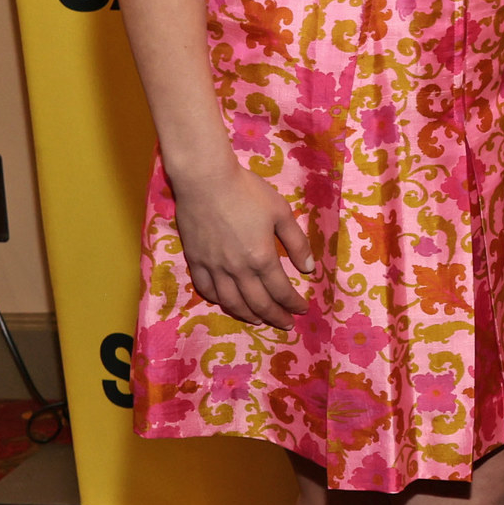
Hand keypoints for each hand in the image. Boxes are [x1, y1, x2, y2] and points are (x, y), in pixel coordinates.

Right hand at [168, 156, 313, 327]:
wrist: (205, 180)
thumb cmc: (247, 192)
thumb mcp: (281, 213)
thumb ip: (296, 242)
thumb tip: (309, 268)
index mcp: (261, 258)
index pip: (281, 290)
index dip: (293, 303)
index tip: (302, 309)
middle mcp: (237, 269)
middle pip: (257, 302)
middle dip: (275, 316)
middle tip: (286, 324)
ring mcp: (213, 266)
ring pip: (231, 302)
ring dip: (247, 315)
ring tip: (259, 321)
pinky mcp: (195, 260)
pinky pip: (205, 289)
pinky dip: (219, 300)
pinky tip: (227, 302)